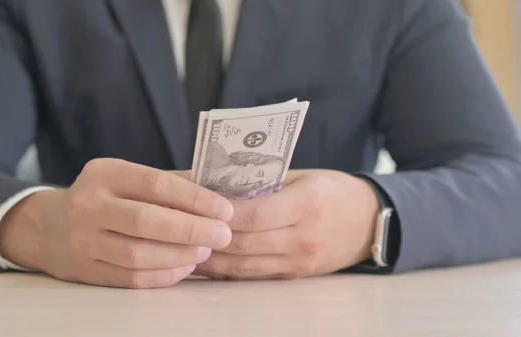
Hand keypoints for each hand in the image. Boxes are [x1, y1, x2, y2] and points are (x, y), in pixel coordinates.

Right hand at [0, 159, 233, 287]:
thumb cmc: (104, 197)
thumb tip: (220, 191)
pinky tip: (184, 268)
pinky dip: (163, 275)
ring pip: (138, 254)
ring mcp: (83, 240)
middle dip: (191, 230)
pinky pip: (131, 278)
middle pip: (146, 221)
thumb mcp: (127, 177)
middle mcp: (89, 205)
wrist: (48, 226)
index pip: (155, 184)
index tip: (224, 209)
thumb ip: (170, 182)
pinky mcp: (85, 270)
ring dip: (179, 255)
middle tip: (222, 235)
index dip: (194, 198)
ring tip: (205, 251)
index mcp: (104, 173)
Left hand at [193, 169, 379, 279]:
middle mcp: (303, 238)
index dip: (221, 216)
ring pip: (245, 266)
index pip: (256, 215)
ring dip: (211, 260)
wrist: (371, 221)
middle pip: (245, 244)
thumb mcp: (303, 175)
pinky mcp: (295, 275)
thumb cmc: (333, 190)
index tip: (193, 207)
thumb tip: (214, 180)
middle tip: (176, 230)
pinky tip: (206, 262)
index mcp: (307, 205)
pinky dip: (227, 270)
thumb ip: (263, 180)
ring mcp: (299, 261)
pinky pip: (254, 275)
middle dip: (207, 239)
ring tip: (181, 249)